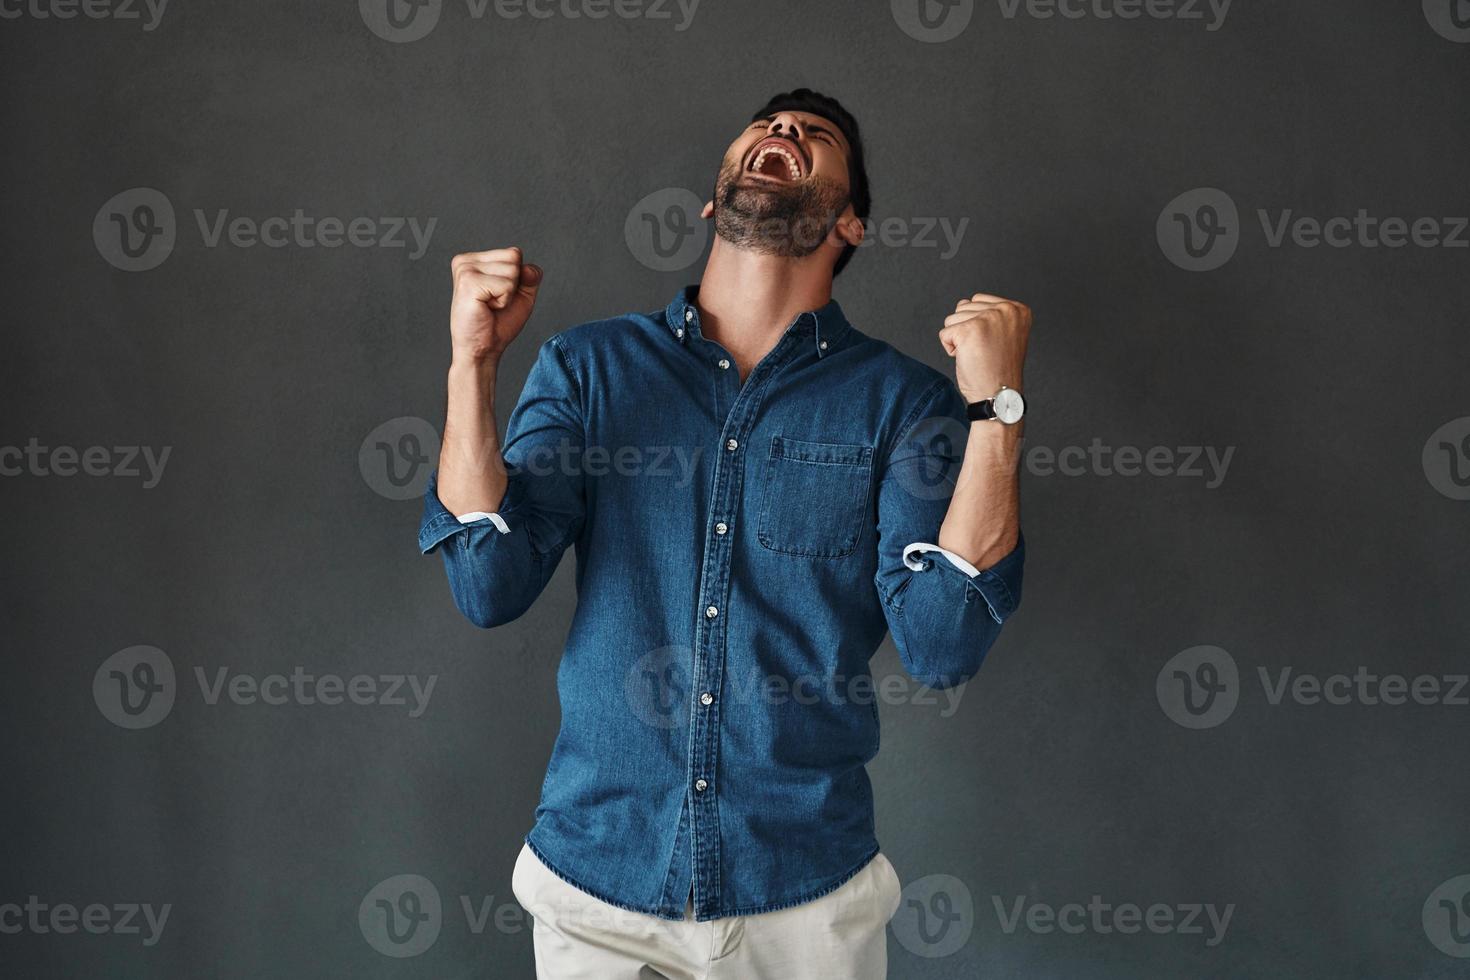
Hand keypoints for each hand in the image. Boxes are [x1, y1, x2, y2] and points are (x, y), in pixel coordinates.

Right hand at [449, 247, 543, 361]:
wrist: (482, 349)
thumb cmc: (497, 324)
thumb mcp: (522, 295)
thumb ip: (530, 276)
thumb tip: (527, 267)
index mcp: (474, 260)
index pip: (514, 253)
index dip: (517, 279)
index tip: (498, 296)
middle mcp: (466, 261)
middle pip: (514, 257)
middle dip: (513, 286)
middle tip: (494, 303)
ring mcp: (465, 269)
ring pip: (512, 270)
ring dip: (507, 294)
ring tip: (489, 305)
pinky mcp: (468, 281)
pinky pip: (506, 285)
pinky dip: (503, 301)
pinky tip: (486, 307)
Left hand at [939, 292, 1031, 401]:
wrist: (1000, 396)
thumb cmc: (1000, 370)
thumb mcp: (1004, 334)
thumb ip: (990, 315)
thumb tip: (965, 302)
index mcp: (1017, 309)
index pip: (978, 300)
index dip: (977, 324)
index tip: (992, 344)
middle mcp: (1006, 310)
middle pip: (963, 307)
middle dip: (966, 331)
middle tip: (984, 352)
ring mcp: (988, 318)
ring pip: (952, 319)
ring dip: (958, 340)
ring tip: (977, 355)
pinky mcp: (969, 330)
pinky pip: (944, 334)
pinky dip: (950, 349)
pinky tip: (968, 359)